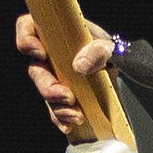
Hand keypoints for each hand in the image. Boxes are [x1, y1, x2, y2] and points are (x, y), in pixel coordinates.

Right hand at [15, 14, 112, 133]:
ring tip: (77, 115)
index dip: (26, 39)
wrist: (126, 73)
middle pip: (36, 69)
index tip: (41, 53)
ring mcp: (55, 76)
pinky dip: (61, 119)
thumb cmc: (113, 52)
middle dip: (48, 87)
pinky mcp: (62, 96)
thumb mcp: (111, 47)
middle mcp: (51, 55)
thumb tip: (80, 65)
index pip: (27, 27)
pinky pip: (54, 110)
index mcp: (57, 33)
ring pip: (44, 93)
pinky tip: (69, 125)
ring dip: (58, 107)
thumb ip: (99, 50)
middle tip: (68, 96)